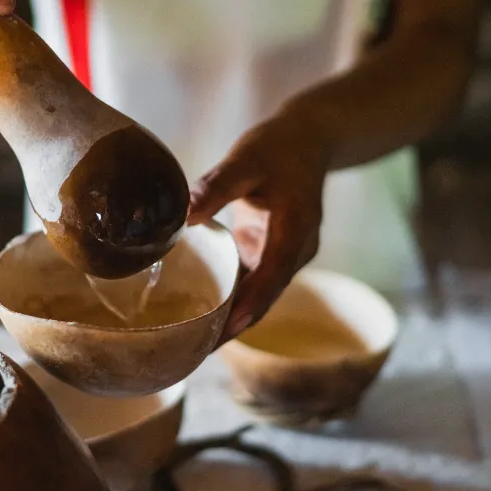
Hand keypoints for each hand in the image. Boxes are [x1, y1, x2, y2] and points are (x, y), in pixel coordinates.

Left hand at [187, 105, 330, 343]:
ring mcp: (287, 255)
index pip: (273, 273)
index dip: (252, 303)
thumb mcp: (246, 159)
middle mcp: (296, 250)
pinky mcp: (275, 253)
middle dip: (234, 325)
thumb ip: (215, 186)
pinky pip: (255, 282)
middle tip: (194, 351)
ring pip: (260, 294)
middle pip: (266, 295)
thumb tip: (180, 216)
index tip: (226, 328)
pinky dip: (232, 297)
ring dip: (231, 317)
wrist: (310, 139)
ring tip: (192, 343)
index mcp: (295, 228)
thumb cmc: (279, 147)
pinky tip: (202, 313)